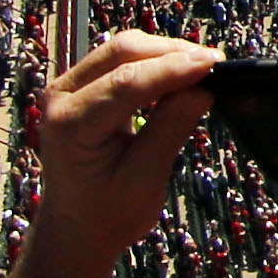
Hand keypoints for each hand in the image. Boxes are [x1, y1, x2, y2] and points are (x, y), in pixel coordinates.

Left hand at [25, 31, 220, 265]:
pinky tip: (180, 74)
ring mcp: (68, 88)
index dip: (174, 69)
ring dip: (165, 54)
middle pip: (122, 52)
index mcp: (70, 125)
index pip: (127, 83)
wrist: (76, 228)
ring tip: (203, 70)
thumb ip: (170, 130)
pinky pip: (120, 60)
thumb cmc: (107, 214)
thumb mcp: (144, 181)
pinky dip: (154, 62)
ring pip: (123, 49)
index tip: (216, 64)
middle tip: (216, 65)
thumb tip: (203, 89)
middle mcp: (61, 98)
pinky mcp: (81, 87)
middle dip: (172, 53)